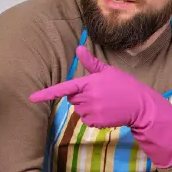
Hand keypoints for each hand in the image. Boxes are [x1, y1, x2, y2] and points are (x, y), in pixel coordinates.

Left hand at [29, 46, 161, 128]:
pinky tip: (106, 112)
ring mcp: (91, 111)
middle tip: (99, 93)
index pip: (64, 89)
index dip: (46, 94)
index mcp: (88, 83)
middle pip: (72, 99)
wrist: (140, 105)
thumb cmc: (124, 85)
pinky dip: (93, 118)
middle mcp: (88, 98)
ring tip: (105, 103)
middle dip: (81, 96)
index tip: (31, 98)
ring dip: (87, 107)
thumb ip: (91, 63)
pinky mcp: (96, 122)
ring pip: (79, 110)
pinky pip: (86, 120)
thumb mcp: (108, 71)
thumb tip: (78, 48)